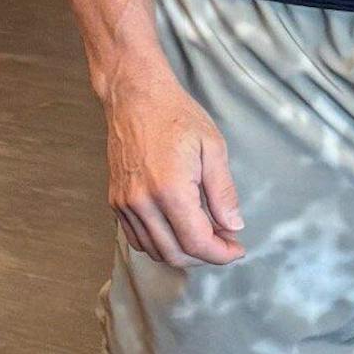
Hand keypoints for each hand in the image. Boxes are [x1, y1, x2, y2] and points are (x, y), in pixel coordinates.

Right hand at [104, 64, 245, 268]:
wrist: (135, 96)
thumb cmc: (175, 115)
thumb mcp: (212, 147)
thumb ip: (223, 192)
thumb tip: (233, 226)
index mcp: (170, 190)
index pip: (197, 242)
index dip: (221, 254)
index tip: (237, 249)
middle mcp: (143, 203)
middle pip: (175, 254)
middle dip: (205, 256)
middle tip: (226, 242)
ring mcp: (125, 204)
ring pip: (155, 251)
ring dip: (183, 252)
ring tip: (205, 235)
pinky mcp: (116, 201)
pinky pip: (137, 239)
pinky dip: (161, 244)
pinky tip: (178, 229)